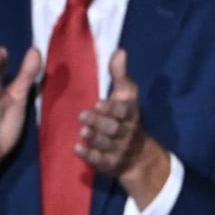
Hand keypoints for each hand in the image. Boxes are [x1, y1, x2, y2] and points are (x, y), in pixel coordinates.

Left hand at [79, 49, 169, 206]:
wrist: (137, 155)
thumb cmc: (126, 118)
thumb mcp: (126, 95)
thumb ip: (120, 74)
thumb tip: (119, 50)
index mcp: (130, 114)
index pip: (124, 111)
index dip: (112, 108)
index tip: (99, 103)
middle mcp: (126, 132)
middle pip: (114, 128)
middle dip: (100, 122)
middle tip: (83, 115)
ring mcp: (118, 149)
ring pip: (106, 144)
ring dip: (94, 137)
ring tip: (82, 131)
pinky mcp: (109, 163)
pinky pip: (100, 161)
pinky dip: (89, 156)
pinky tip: (77, 149)